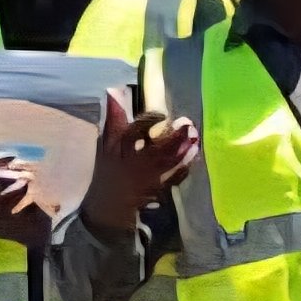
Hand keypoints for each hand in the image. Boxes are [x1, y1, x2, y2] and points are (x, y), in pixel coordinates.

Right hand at [81, 91, 199, 231]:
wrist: (106, 208)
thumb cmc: (108, 170)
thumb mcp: (107, 145)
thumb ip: (114, 119)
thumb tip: (114, 91)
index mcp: (118, 150)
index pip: (132, 134)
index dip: (148, 123)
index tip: (162, 115)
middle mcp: (132, 164)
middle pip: (155, 150)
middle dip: (173, 138)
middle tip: (187, 124)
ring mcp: (145, 179)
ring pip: (166, 164)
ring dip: (182, 151)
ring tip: (194, 138)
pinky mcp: (155, 191)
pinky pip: (171, 180)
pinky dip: (182, 169)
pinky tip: (192, 157)